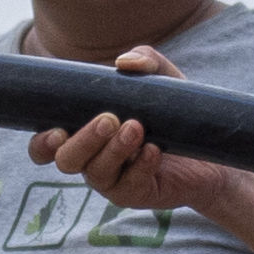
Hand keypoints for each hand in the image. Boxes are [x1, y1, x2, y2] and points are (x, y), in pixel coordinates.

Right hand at [28, 46, 231, 213]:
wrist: (210, 148)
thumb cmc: (173, 112)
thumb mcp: (162, 79)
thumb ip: (145, 60)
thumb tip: (124, 63)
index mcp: (83, 134)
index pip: (45, 146)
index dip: (42, 143)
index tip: (58, 129)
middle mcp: (91, 159)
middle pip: (66, 160)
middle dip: (83, 140)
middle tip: (109, 119)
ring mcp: (112, 180)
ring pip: (96, 173)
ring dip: (113, 150)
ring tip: (137, 127)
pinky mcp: (136, 194)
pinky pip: (129, 185)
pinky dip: (140, 165)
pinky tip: (155, 150)